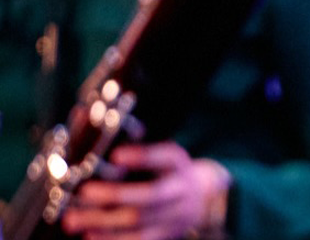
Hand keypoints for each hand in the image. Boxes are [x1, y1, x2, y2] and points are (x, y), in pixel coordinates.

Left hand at [64, 142, 229, 239]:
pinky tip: (89, 235)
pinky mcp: (165, 234)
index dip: (142, 157)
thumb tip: (86, 119)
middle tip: (84, 192)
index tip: (116, 155)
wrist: (200, 198)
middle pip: (150, 195)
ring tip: (72, 219)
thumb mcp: (160, 153)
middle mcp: (180, 188)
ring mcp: (174, 215)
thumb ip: (130, 143)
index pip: (164, 157)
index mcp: (177, 162)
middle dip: (115, 195)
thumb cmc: (167, 171)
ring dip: (102, 221)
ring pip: (139, 221)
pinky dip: (112, 239)